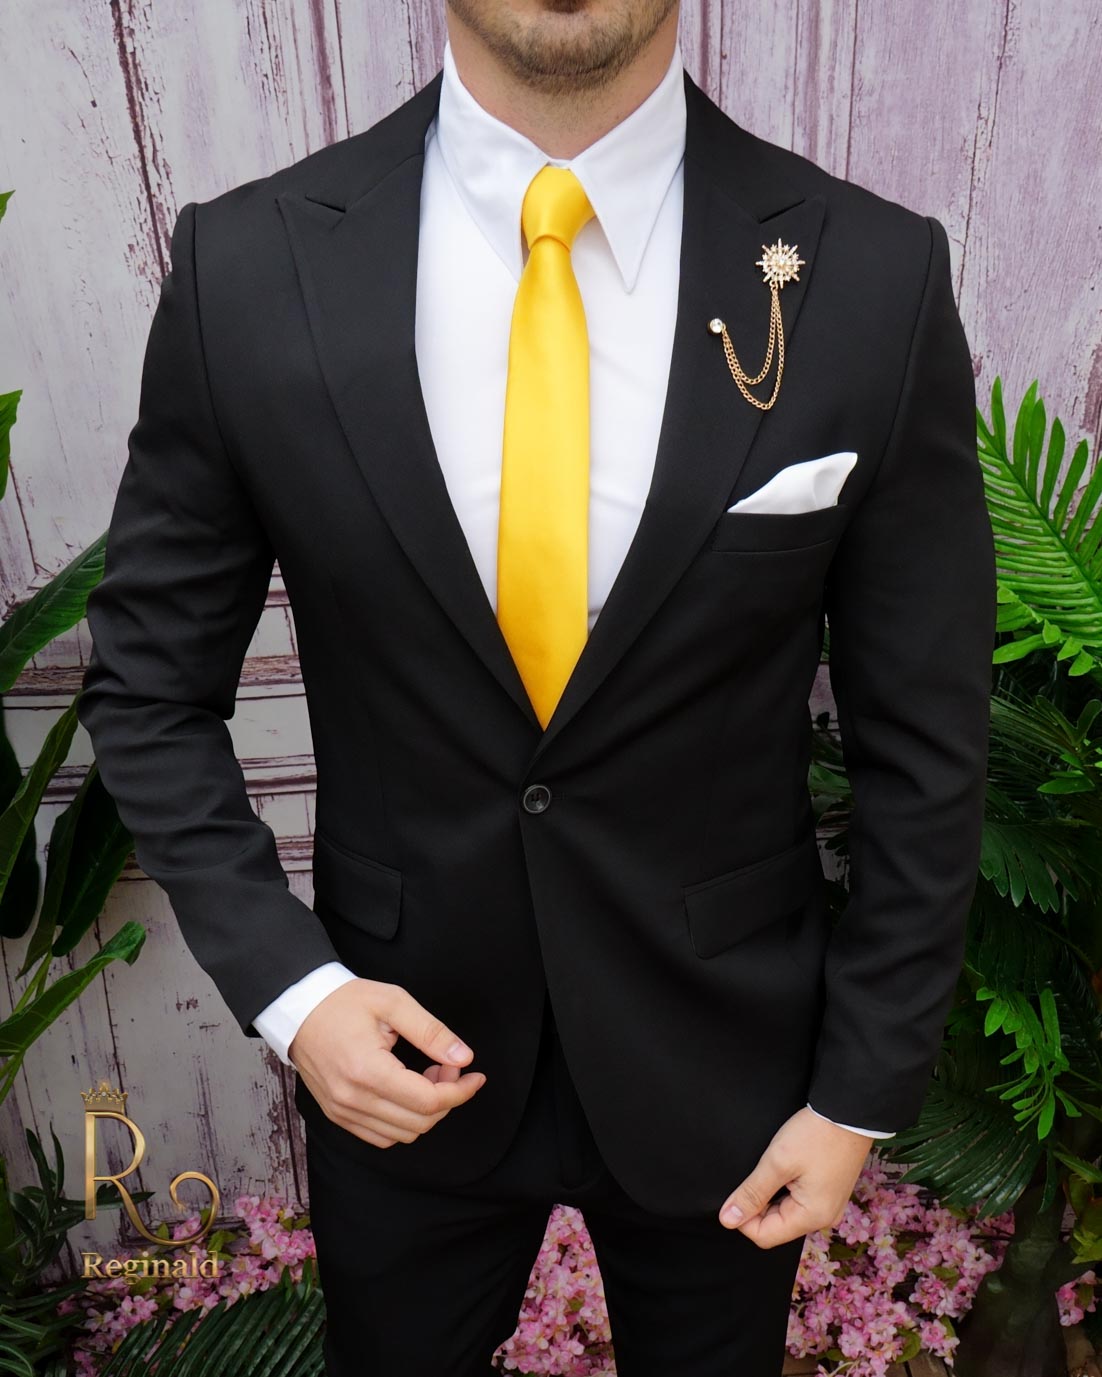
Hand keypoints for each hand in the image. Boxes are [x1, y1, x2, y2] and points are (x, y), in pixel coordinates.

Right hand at [288, 978, 485, 1147]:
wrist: (299, 1009)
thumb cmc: (343, 1002)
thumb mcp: (393, 1003)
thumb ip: (431, 1032)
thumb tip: (463, 1057)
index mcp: (367, 1070)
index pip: (428, 1101)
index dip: (460, 1092)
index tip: (475, 1076)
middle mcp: (352, 1099)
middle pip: (419, 1123)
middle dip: (446, 1098)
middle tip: (448, 1066)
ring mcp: (342, 1111)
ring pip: (402, 1135)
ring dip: (426, 1111)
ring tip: (427, 1075)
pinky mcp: (338, 1115)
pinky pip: (381, 1136)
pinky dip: (403, 1120)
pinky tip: (406, 1090)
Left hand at [716, 1105, 872, 1246]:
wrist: (849, 1112)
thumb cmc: (816, 1135)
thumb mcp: (777, 1162)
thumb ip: (751, 1193)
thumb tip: (727, 1220)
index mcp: (812, 1217)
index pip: (764, 1237)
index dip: (743, 1218)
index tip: (736, 1192)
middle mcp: (823, 1218)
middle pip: (776, 1226)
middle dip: (757, 1206)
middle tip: (755, 1174)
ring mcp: (827, 1206)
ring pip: (785, 1213)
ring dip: (770, 1196)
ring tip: (772, 1168)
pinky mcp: (828, 1193)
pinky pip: (798, 1201)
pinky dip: (784, 1189)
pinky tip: (784, 1168)